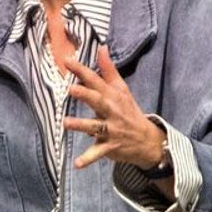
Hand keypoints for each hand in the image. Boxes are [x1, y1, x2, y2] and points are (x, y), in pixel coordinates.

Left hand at [59, 45, 166, 171]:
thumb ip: (108, 69)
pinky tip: (77, 165)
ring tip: (65, 123)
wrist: (147, 139)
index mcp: (113, 95)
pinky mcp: (110, 146)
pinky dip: (88, 159)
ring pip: (95, 126)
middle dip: (86, 94)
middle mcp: (112, 110)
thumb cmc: (129, 111)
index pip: (96, 80)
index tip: (66, 61)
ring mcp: (111, 129)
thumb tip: (101, 47)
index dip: (81, 70)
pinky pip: (98, 153)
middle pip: (98, 100)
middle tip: (71, 89)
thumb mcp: (121, 89)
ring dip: (81, 125)